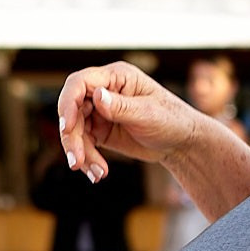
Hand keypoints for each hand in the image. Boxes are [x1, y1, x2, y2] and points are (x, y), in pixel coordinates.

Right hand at [56, 62, 204, 183]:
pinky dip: (88, 159)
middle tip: (77, 162)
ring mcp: (100, 111)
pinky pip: (84, 143)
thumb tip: (97, 96)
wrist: (182, 143)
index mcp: (116, 76)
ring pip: (75, 130)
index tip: (67, 127)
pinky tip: (98, 173)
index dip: (68, 103)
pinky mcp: (100, 130)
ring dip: (80, 152)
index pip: (80, 83)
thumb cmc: (172, 120)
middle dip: (72, 137)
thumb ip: (122, 107)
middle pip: (72, 109)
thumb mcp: (149, 114)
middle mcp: (103, 91)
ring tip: (96, 174)